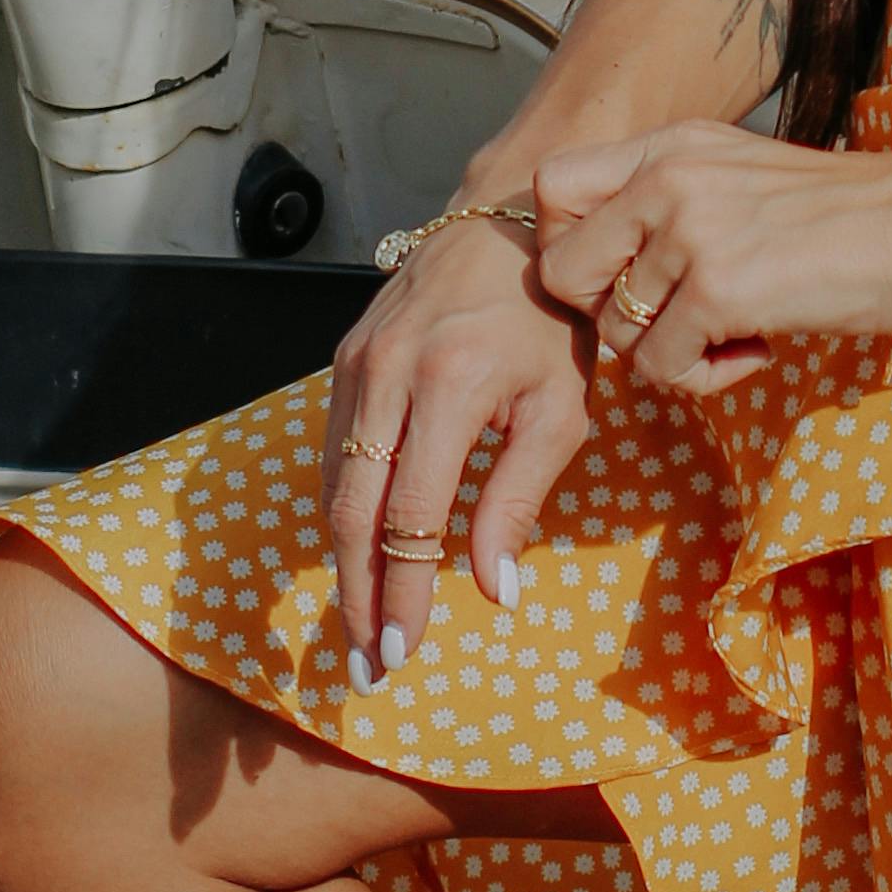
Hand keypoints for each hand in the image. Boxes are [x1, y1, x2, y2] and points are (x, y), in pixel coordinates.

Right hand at [322, 213, 594, 682]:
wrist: (510, 226)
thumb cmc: (551, 323)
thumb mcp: (558, 410)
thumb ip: (518, 499)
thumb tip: (493, 591)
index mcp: (449, 386)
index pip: (410, 517)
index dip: (402, 592)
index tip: (401, 653)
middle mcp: (388, 374)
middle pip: (352, 511)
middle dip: (357, 596)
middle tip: (366, 665)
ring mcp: (356, 363)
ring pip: (333, 484)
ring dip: (343, 563)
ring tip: (362, 626)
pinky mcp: (343, 358)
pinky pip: (334, 450)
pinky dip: (342, 510)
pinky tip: (360, 553)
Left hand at [527, 123, 891, 396]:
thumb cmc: (838, 213)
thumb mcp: (736, 173)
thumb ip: (668, 199)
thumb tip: (604, 264)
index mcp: (667, 147)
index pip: (551, 188)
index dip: (568, 244)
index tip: (620, 271)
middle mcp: (666, 180)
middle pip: (561, 271)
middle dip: (607, 313)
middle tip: (670, 318)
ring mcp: (689, 233)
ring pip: (618, 333)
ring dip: (672, 353)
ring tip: (736, 333)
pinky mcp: (719, 289)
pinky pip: (663, 367)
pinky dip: (706, 377)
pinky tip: (758, 349)